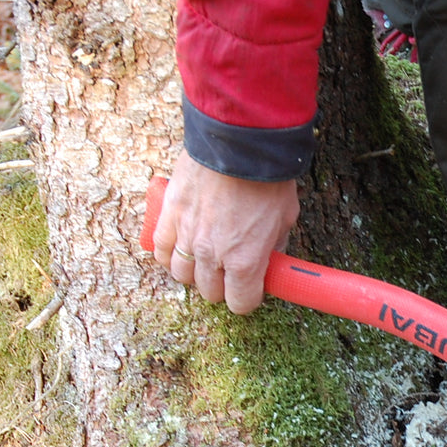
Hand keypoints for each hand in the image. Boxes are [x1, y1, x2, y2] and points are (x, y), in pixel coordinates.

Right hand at [151, 151, 299, 314]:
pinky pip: (161, 250)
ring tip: (204, 257)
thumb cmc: (267, 179)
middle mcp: (212, 256)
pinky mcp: (169, 216)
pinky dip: (169, 253)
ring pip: (182, 275)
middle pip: (209, 292)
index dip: (247, 298)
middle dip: (221, 285)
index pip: (240, 303)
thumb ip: (274, 246)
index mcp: (245, 261)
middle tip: (229, 270)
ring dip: (194, 271)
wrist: (239, 143)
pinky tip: (180, 247)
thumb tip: (269, 258)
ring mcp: (186, 237)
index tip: (250, 288)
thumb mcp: (285, 219)